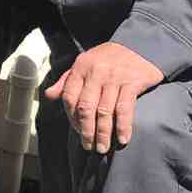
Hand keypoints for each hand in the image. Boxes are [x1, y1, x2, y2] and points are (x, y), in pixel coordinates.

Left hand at [44, 42, 162, 153]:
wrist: (142, 44)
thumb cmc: (109, 58)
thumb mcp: (85, 63)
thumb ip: (67, 80)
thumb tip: (49, 96)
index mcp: (81, 67)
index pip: (70, 97)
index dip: (71, 118)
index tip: (77, 131)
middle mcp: (96, 71)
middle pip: (86, 108)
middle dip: (85, 131)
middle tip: (88, 146)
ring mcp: (115, 77)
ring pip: (104, 111)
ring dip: (103, 133)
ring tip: (102, 148)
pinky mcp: (133, 82)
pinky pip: (124, 108)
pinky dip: (123, 126)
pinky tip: (122, 139)